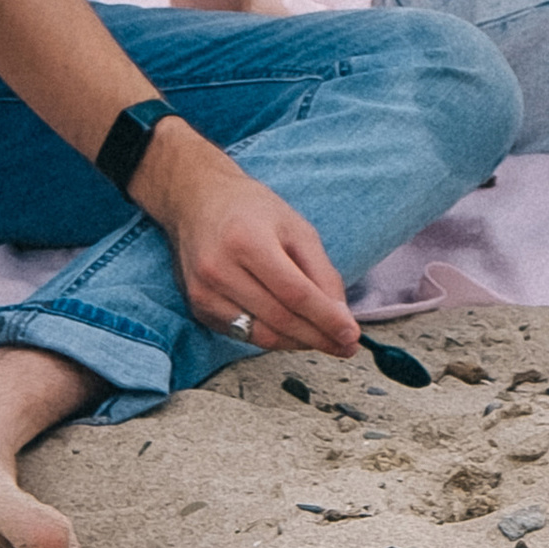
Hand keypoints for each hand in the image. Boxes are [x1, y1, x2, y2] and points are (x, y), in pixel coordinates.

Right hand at [139, 125, 359, 356]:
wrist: (197, 201)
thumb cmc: (251, 210)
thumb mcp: (296, 227)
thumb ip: (321, 271)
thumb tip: (340, 316)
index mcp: (248, 242)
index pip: (294, 293)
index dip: (326, 318)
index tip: (351, 336)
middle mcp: (220, 270)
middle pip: (279, 318)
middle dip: (318, 337)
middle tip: (345, 346)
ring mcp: (204, 292)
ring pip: (261, 335)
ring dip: (297, 342)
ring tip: (323, 339)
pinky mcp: (198, 308)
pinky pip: (243, 334)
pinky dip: (272, 338)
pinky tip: (292, 331)